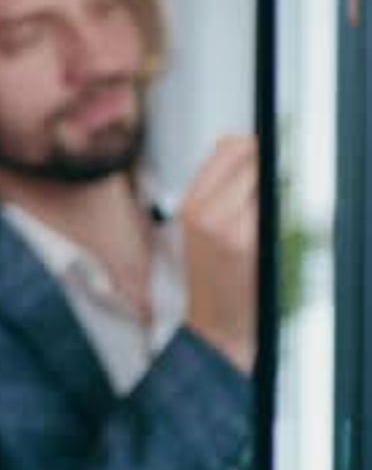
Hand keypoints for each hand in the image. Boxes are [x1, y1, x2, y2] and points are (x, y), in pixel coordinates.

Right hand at [180, 135, 258, 372]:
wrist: (217, 326)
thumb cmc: (215, 281)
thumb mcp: (201, 229)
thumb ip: (216, 188)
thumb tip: (234, 143)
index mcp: (190, 204)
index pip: (225, 147)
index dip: (251, 148)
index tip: (264, 158)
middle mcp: (203, 211)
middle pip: (245, 153)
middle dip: (266, 162)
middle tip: (274, 183)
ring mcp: (224, 225)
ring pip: (262, 175)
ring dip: (275, 184)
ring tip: (272, 208)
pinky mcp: (246, 240)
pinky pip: (271, 203)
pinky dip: (279, 206)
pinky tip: (275, 225)